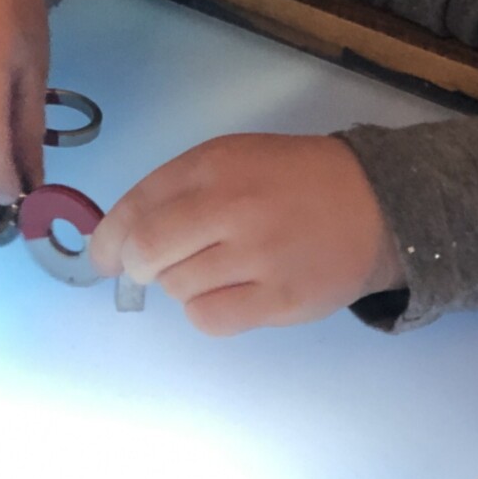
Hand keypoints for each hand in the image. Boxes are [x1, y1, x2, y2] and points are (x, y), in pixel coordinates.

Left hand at [88, 133, 400, 336]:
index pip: (136, 205)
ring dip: (180, 285)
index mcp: (213, 164)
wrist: (375, 203)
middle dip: (136, 266)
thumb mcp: (233, 160)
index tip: (102, 257)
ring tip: (214, 270)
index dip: (108, 238)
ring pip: (177, 287)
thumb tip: (117, 239)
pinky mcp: (279, 298)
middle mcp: (231, 204)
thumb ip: (179, 190)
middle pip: (147, 251)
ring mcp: (257, 254)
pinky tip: (228, 295)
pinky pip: (210, 318)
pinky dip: (206, 311)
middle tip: (149, 270)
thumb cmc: (292, 181)